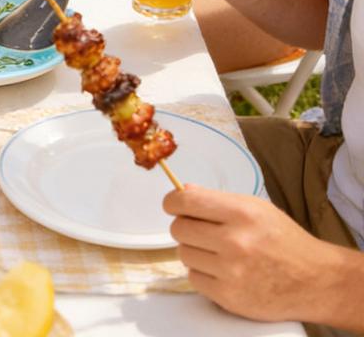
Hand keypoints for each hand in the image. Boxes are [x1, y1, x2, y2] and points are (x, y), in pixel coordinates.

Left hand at [163, 184, 350, 324]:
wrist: (316, 281)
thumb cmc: (285, 240)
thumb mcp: (256, 207)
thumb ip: (217, 199)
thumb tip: (183, 192)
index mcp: (240, 213)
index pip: (184, 201)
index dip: (173, 202)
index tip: (174, 205)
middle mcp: (234, 242)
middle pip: (179, 229)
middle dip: (185, 227)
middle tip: (201, 231)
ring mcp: (231, 272)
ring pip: (183, 254)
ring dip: (194, 251)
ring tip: (216, 252)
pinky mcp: (229, 297)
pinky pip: (194, 279)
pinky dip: (203, 274)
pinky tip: (222, 271)